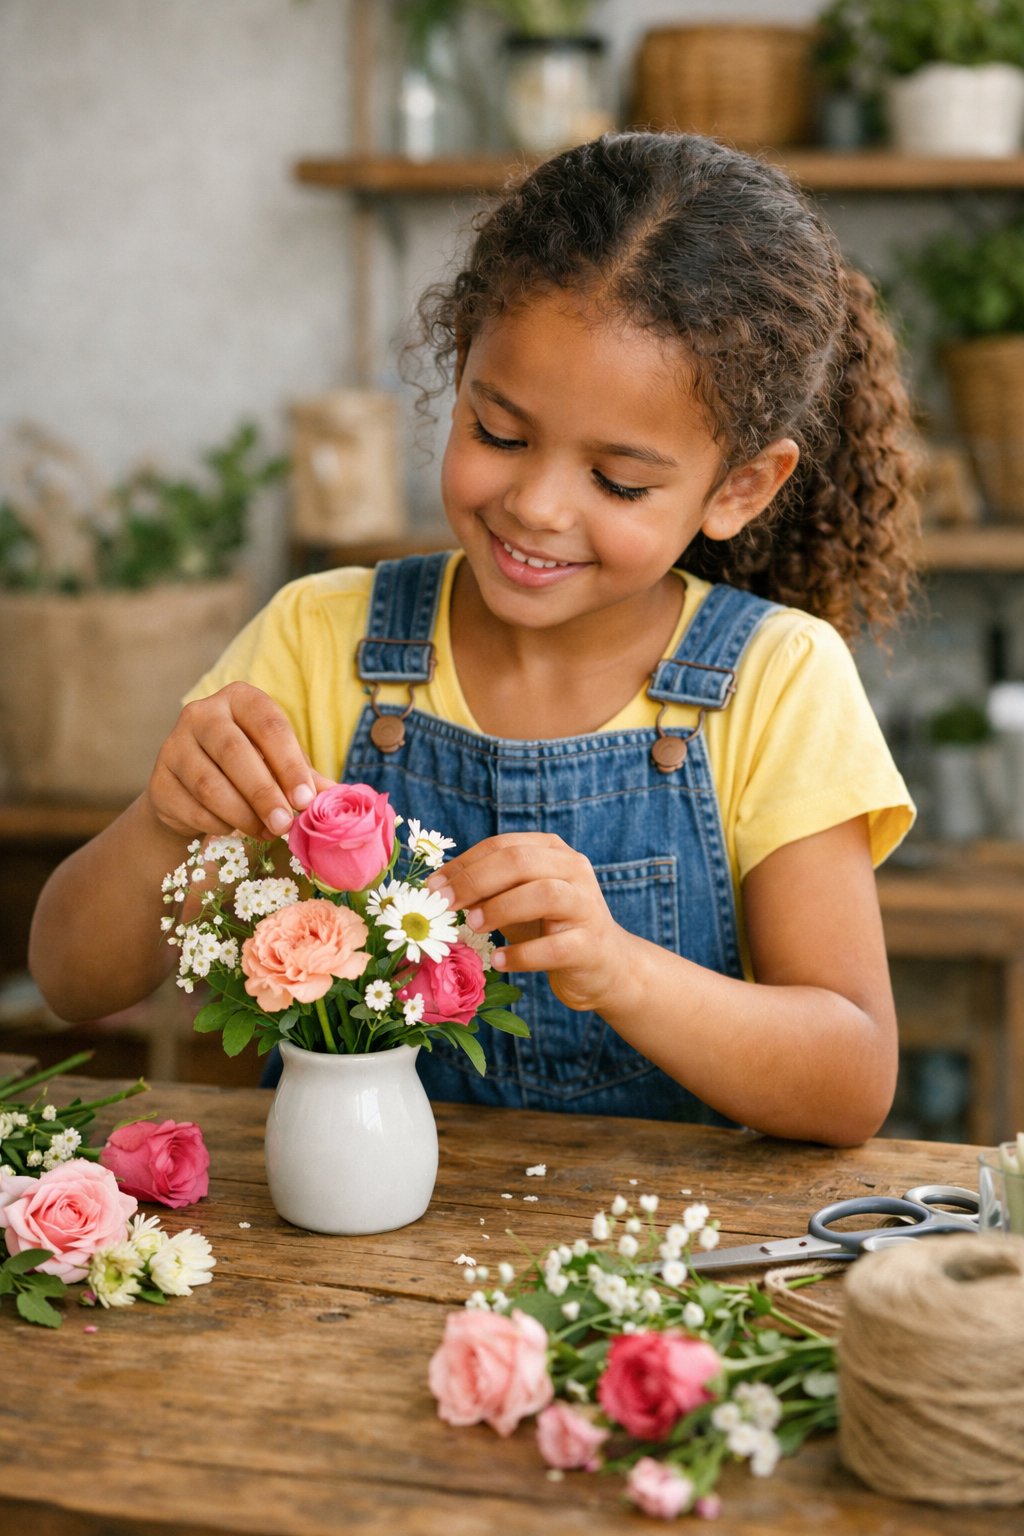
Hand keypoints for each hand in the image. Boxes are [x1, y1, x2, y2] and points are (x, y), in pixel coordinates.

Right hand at [147, 682, 333, 840]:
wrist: (192, 789)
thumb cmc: (249, 769)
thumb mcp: (279, 764)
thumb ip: (305, 777)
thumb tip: (337, 797)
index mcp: (240, 699)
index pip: (269, 725)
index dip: (290, 763)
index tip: (306, 799)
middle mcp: (202, 713)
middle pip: (235, 752)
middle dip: (264, 793)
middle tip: (284, 824)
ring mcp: (174, 745)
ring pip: (210, 784)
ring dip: (243, 815)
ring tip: (266, 832)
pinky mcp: (159, 780)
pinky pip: (192, 807)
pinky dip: (219, 824)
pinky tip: (235, 830)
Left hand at [425, 833, 638, 1014]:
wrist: (604, 965)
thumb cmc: (550, 928)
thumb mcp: (516, 901)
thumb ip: (486, 890)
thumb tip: (438, 890)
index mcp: (553, 851)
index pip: (503, 845)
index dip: (464, 864)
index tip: (432, 886)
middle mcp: (574, 870)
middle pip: (520, 862)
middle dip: (475, 880)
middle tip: (444, 903)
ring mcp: (586, 906)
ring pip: (543, 894)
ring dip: (500, 908)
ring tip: (472, 924)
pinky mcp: (590, 945)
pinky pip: (554, 947)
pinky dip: (521, 955)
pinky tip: (498, 961)